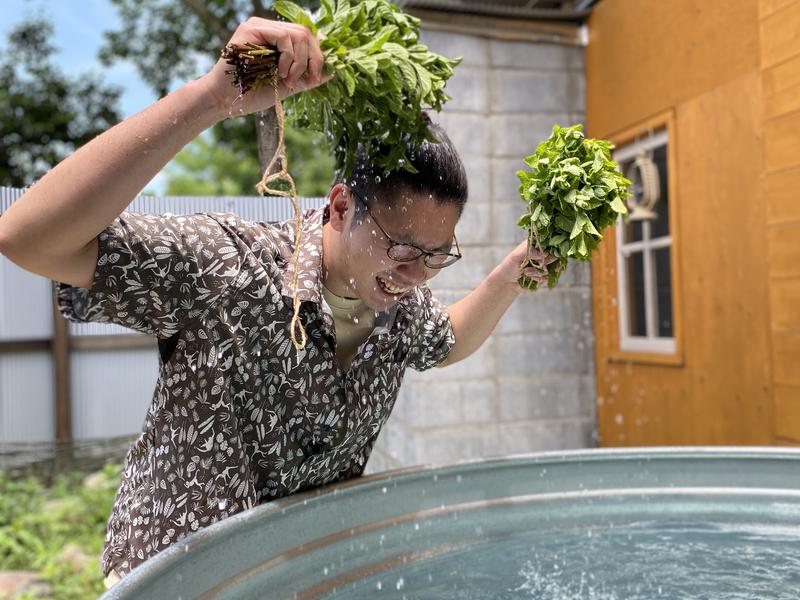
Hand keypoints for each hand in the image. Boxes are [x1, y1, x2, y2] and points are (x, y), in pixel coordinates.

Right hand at [200, 18, 330, 118]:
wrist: (228, 101)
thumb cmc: (254, 94)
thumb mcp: (289, 84)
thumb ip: (307, 76)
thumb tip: (331, 70)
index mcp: (278, 40)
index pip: (307, 37)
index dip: (318, 53)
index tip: (317, 76)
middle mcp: (269, 29)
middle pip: (306, 32)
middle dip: (314, 58)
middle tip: (308, 80)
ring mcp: (260, 27)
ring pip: (298, 34)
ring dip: (300, 61)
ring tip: (288, 79)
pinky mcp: (251, 29)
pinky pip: (283, 36)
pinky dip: (289, 57)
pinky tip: (281, 72)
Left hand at [493, 240, 559, 291]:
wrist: (506, 283)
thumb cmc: (508, 267)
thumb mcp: (516, 256)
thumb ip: (529, 252)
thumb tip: (544, 253)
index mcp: (535, 245)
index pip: (550, 242)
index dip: (551, 248)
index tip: (546, 255)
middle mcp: (541, 254)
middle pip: (555, 255)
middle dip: (547, 261)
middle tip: (538, 264)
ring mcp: (544, 265)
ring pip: (553, 268)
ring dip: (539, 272)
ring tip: (526, 273)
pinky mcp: (544, 276)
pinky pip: (549, 278)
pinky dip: (540, 279)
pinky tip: (531, 278)